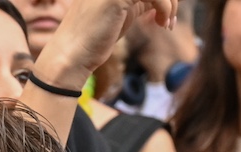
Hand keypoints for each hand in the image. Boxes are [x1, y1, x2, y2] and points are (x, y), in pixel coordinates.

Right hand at [33, 0, 175, 89]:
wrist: (70, 57)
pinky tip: (161, 23)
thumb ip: (135, 3)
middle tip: (169, 20)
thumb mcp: (119, 15)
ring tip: (167, 23)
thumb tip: (159, 2)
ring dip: (169, 3)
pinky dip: (164, 7)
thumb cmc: (92, 42)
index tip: (164, 14)